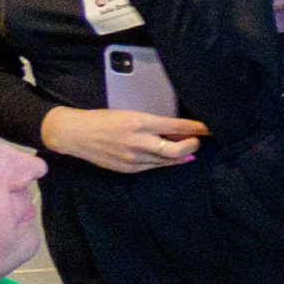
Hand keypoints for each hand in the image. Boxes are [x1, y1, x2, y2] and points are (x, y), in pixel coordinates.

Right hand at [41, 105, 207, 175]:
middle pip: (177, 149)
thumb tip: (177, 130)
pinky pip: (154, 167)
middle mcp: (139, 142)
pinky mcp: (128, 169)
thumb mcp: (129, 114)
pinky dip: (166, 162)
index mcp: (139, 122)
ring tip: (188, 149)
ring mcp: (134, 158)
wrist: (75, 134)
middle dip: (193, 145)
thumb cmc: (102, 119)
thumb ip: (154, 123)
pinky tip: (170, 157)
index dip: (196, 128)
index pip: (176, 126)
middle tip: (198, 140)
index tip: (209, 127)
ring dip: (182, 155)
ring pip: (168, 160)